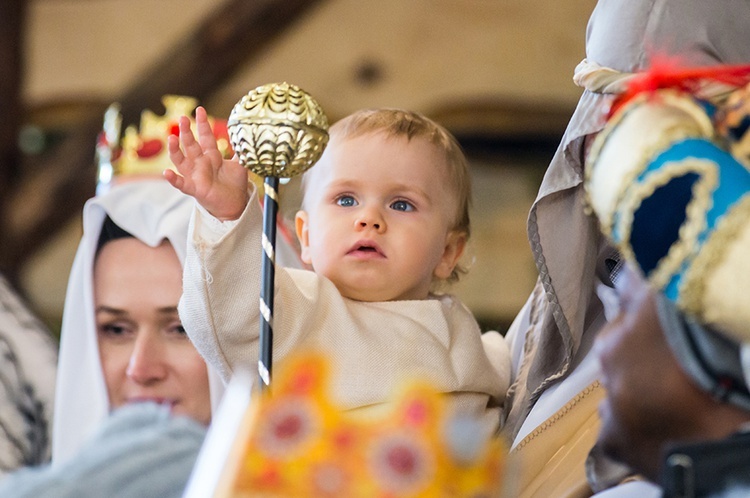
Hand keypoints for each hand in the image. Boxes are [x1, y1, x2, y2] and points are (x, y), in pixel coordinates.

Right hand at [165, 106, 249, 220]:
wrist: (234, 203)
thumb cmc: (234, 184)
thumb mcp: (240, 165)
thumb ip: (242, 152)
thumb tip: (249, 138)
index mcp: (211, 155)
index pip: (205, 136)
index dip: (203, 123)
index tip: (200, 109)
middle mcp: (200, 162)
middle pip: (191, 144)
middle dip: (186, 131)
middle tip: (183, 118)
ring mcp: (195, 175)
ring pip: (181, 160)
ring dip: (175, 150)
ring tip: (171, 138)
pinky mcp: (194, 188)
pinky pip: (181, 183)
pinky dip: (173, 179)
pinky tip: (167, 172)